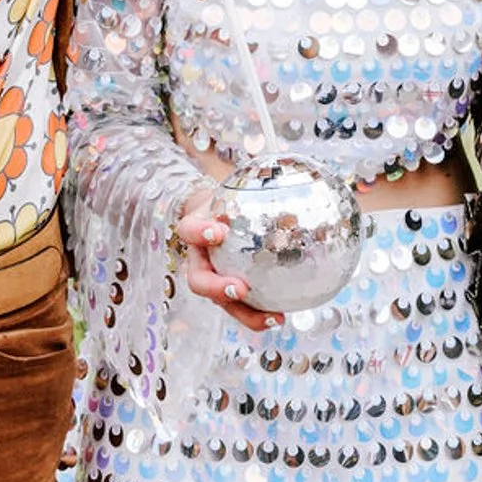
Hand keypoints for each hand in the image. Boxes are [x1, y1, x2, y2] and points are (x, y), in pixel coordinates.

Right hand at [174, 185, 282, 333]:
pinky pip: (241, 308)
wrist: (219, 216)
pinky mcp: (228, 292)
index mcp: (194, 232)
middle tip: (240, 288)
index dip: (200, 233)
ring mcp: (212, 279)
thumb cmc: (230, 200)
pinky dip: (259, 315)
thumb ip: (254, 182)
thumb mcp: (233, 188)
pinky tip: (282, 316)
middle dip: (217, 288)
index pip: (190, 229)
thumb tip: (291, 164)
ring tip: (272, 317)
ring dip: (245, 313)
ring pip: (221, 303)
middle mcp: (199, 260)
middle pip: (198, 281)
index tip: (218, 231)